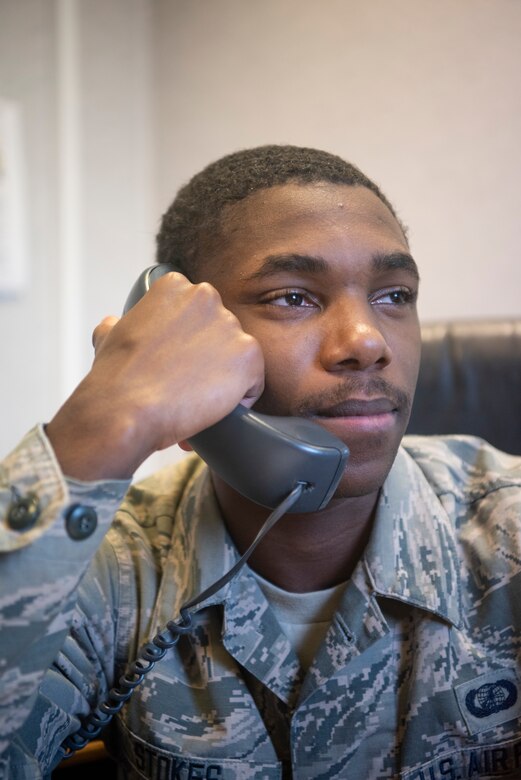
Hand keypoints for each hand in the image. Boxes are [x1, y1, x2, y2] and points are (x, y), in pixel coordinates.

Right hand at [46, 273, 263, 479]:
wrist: (126, 408)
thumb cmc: (116, 377)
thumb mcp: (109, 337)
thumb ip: (119, 324)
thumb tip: (113, 323)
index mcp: (175, 286)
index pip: (197, 313)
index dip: (188, 342)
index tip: (175, 362)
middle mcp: (206, 297)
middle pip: (221, 333)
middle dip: (209, 358)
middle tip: (185, 384)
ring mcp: (230, 324)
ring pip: (238, 358)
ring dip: (225, 379)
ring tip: (196, 399)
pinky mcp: (249, 354)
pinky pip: (255, 381)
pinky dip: (240, 398)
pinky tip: (215, 408)